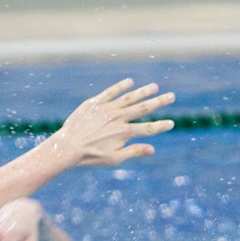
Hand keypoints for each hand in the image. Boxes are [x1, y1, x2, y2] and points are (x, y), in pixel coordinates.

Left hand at [47, 79, 174, 168]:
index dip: (161, 126)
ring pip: (129, 98)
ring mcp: (107, 109)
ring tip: (155, 86)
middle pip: (143, 108)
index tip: (171, 123)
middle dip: (159, 102)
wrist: (68, 146)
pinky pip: (110, 92)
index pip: (148, 129)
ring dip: (143, 92)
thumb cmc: (90, 156)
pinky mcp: (95, 103)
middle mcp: (118, 118)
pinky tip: (130, 82)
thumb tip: (153, 149)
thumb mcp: (113, 159)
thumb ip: (133, 152)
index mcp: (124, 133)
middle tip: (171, 96)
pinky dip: (121, 86)